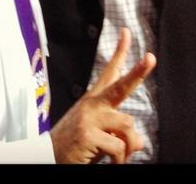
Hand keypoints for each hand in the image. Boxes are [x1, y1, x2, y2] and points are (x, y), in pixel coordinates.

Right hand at [50, 27, 156, 163]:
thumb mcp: (98, 136)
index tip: (127, 33)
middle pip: (120, 86)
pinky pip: (119, 146)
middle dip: (138, 71)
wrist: (45, 158)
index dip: (120, 52)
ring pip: (127, 125)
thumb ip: (119, 133)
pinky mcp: (87, 134)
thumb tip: (141, 141)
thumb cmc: (74, 147)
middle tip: (151, 57)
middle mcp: (92, 105)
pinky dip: (120, 160)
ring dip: (129, 146)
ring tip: (119, 157)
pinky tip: (111, 162)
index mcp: (93, 101)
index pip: (109, 72)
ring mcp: (89, 118)